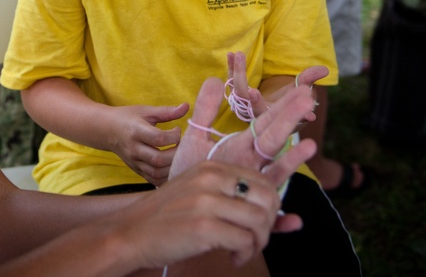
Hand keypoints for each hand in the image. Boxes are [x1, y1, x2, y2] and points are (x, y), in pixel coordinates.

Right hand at [107, 104, 187, 186]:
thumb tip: (186, 106)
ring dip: (173, 167)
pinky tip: (173, 167)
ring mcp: (134, 162)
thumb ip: (166, 111)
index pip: (158, 138)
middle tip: (183, 146)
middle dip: (176, 155)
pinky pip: (154, 180)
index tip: (178, 129)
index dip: (174, 136)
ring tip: (179, 156)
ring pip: (157, 173)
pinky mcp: (137, 170)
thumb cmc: (128, 118)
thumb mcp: (145, 111)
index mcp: (136, 131)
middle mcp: (134, 149)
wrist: (107, 131)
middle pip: (158, 159)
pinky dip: (166, 177)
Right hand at [126, 160, 285, 268]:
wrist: (131, 232)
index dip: (269, 207)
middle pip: (269, 198)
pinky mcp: (204, 227)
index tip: (255, 224)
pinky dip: (244, 254)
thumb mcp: (202, 198)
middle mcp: (211, 179)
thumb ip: (240, 203)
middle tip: (252, 240)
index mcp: (212, 167)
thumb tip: (294, 221)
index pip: (264, 181)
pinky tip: (231, 257)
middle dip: (268, 225)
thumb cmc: (169, 218)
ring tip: (241, 250)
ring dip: (258, 243)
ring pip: (261, 221)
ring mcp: (207, 201)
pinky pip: (246, 241)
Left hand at [168, 78, 316, 234]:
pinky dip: (282, 221)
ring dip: (292, 163)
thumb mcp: (195, 137)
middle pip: (273, 139)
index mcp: (241, 145)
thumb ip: (206, 109)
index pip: (265, 122)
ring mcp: (253, 189)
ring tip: (309, 145)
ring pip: (275, 175)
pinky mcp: (249, 216)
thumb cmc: (189, 170)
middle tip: (307, 96)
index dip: (282, 105)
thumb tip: (215, 78)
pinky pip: (269, 220)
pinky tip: (294, 220)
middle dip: (288, 119)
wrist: (179, 205)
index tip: (301, 88)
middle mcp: (251, 164)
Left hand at [228, 51, 326, 122]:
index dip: (256, 102)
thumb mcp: (299, 93)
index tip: (253, 92)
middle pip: (241, 94)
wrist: (276, 116)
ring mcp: (243, 103)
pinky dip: (231, 67)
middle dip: (240, 75)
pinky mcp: (238, 94)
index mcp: (266, 115)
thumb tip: (324, 69)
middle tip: (241, 56)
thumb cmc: (290, 104)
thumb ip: (309, 80)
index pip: (258, 110)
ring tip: (236, 52)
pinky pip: (231, 80)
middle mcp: (251, 111)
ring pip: (234, 87)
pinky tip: (231, 53)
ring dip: (234, 69)